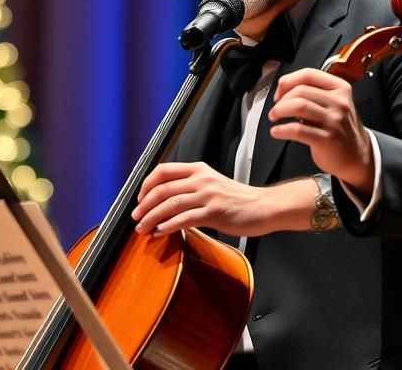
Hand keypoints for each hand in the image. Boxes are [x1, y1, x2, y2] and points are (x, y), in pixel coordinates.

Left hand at [130, 162, 315, 236]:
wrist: (265, 206)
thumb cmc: (239, 199)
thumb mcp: (213, 183)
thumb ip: (191, 186)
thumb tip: (165, 200)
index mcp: (199, 169)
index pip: (163, 171)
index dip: (146, 185)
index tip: (139, 199)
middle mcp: (201, 179)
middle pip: (162, 189)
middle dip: (144, 205)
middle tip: (136, 217)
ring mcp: (208, 195)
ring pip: (169, 204)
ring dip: (151, 217)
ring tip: (142, 228)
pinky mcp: (214, 212)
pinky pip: (184, 219)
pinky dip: (167, 227)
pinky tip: (160, 232)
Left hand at [269, 68, 373, 194]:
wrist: (357, 155)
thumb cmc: (340, 129)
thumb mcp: (334, 103)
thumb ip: (314, 92)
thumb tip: (283, 89)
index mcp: (340, 88)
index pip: (308, 74)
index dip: (288, 81)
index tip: (279, 93)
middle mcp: (339, 102)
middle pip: (300, 90)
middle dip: (281, 100)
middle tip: (275, 110)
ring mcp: (334, 121)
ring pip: (298, 106)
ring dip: (279, 111)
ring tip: (274, 118)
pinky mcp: (327, 139)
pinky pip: (297, 129)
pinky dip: (282, 130)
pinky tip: (277, 132)